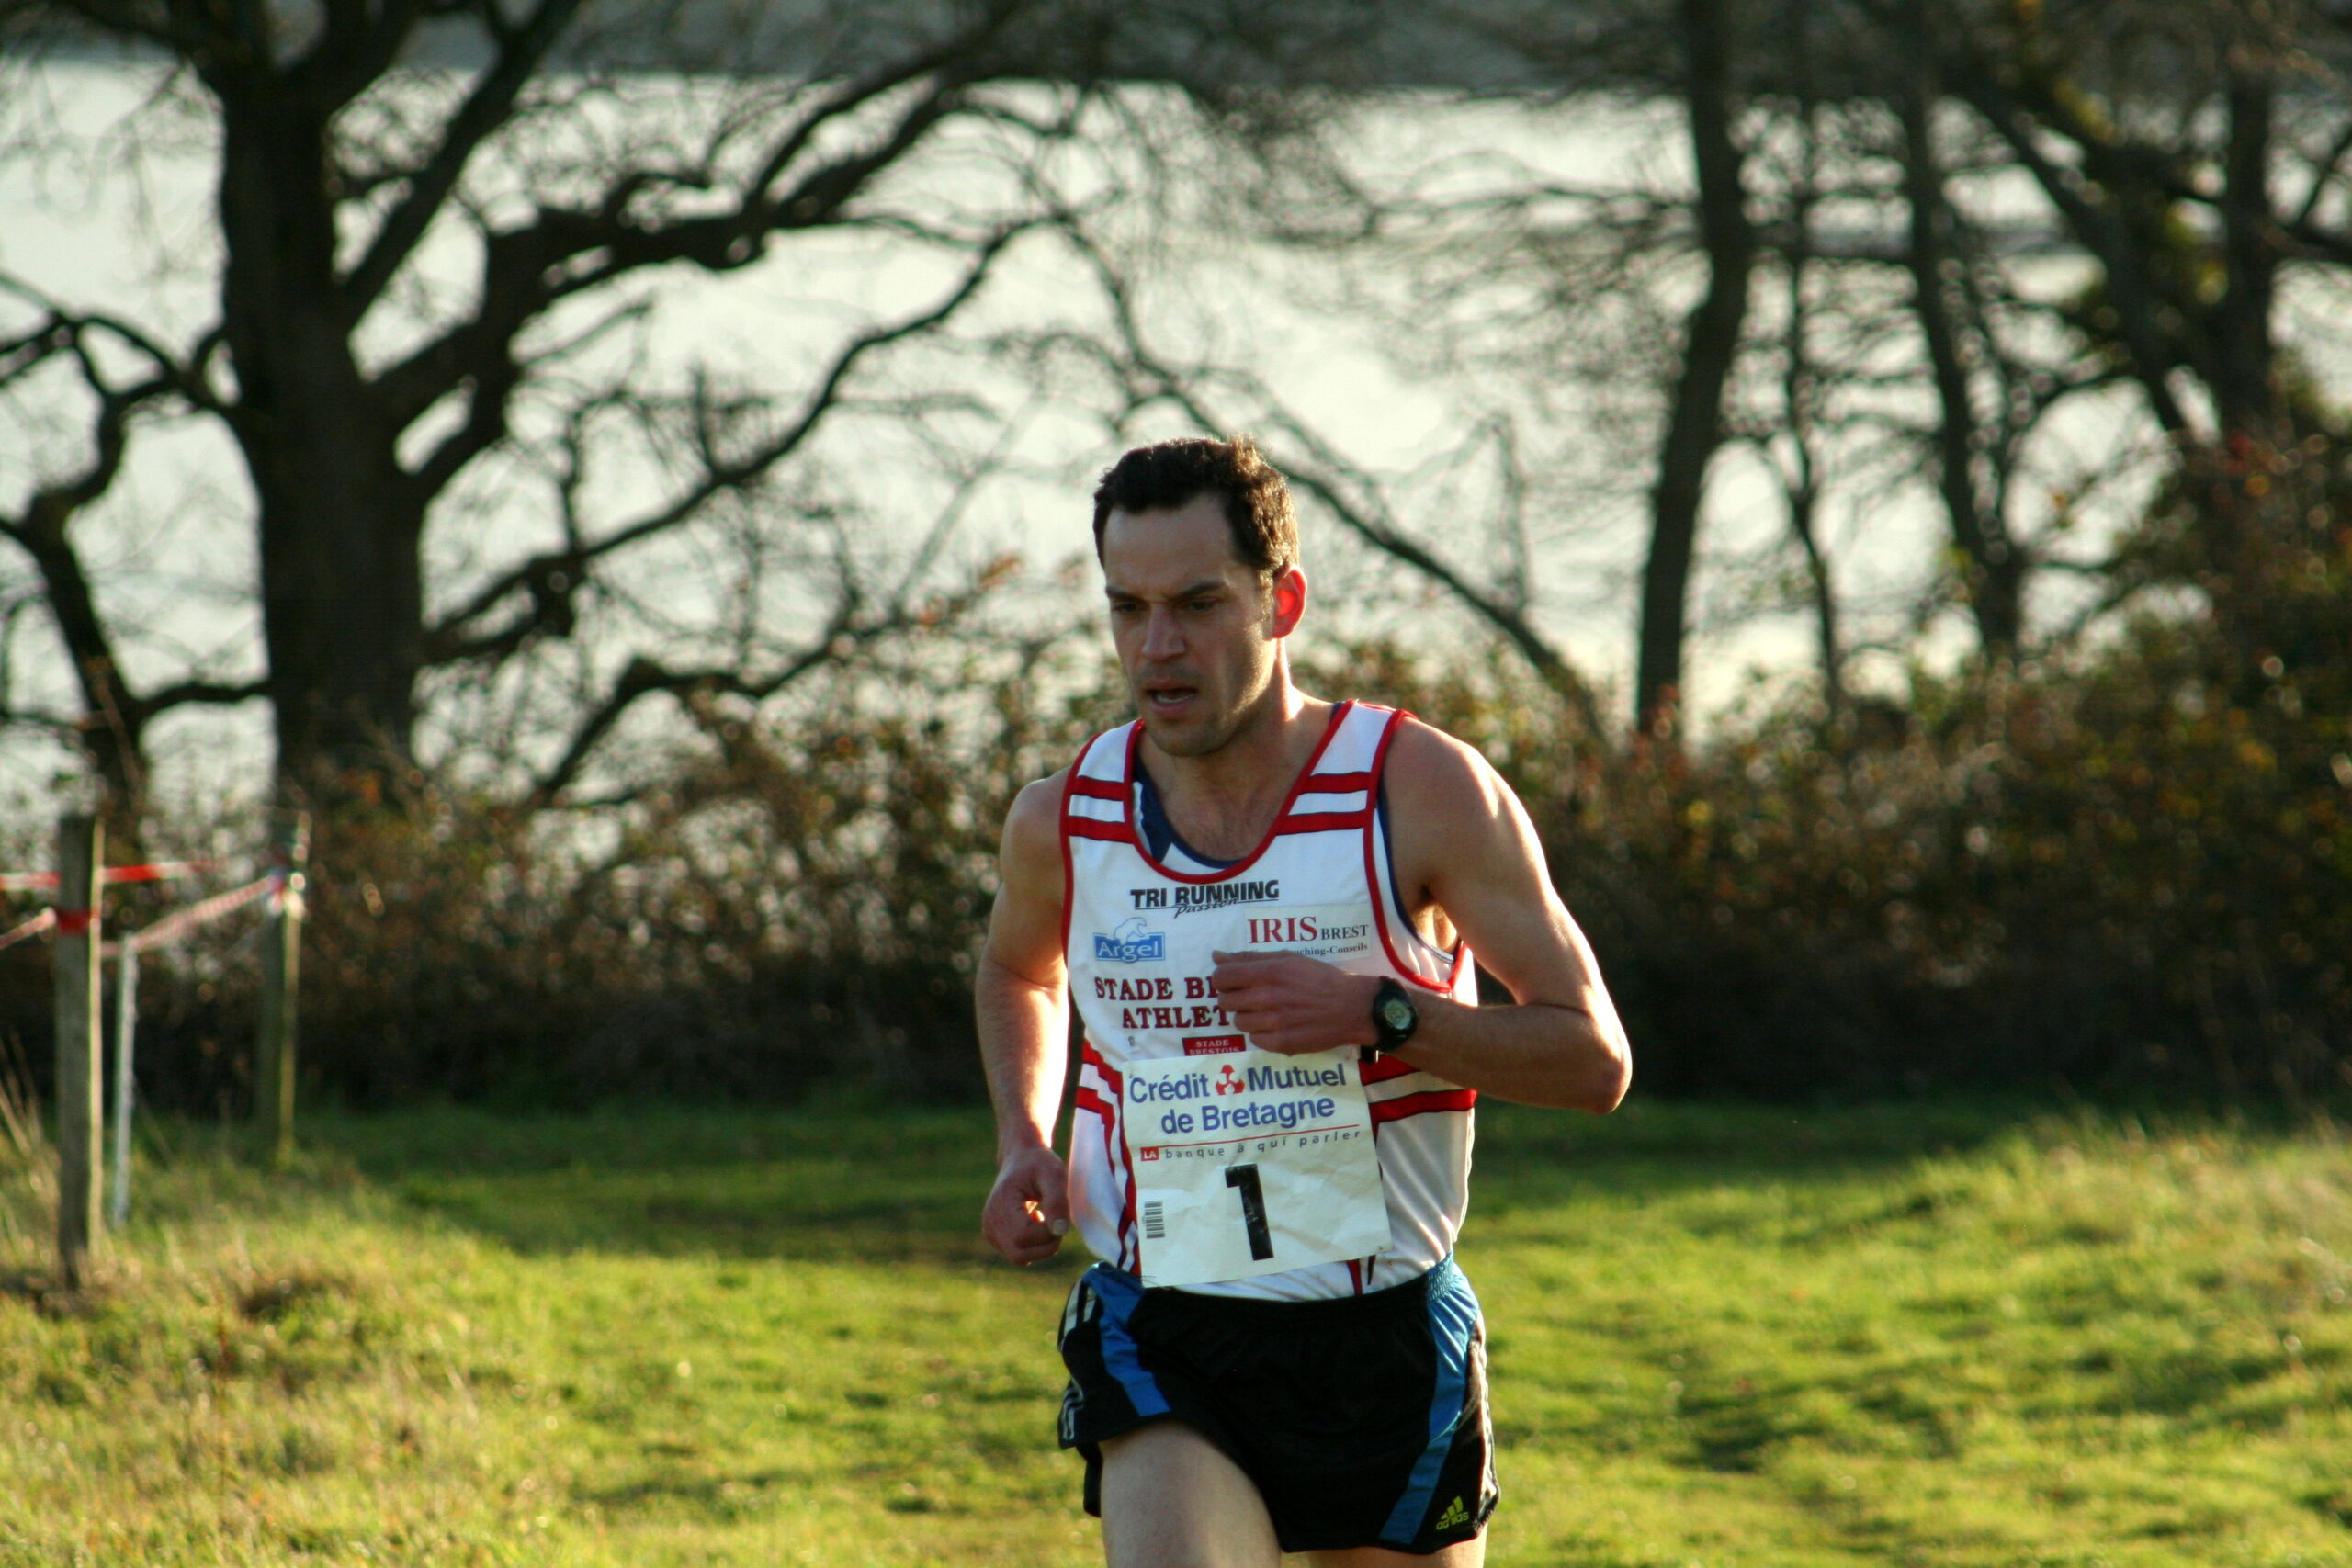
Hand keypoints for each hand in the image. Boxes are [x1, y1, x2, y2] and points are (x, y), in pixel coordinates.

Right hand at [982, 1144, 1070, 1264]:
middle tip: (1055, 1219)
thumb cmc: (1039, 1164)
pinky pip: (1019, 1254)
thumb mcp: (1054, 1175)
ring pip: (1021, 1258)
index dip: (1047, 1233)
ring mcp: (990, 1232)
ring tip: (1044, 1217)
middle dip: (1046, 1244)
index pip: (1023, 1237)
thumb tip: (1059, 1231)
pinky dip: (1034, 1245)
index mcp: (1000, 1204)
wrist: (1021, 1159)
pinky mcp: (996, 1237)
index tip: (1058, 1214)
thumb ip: (1057, 1201)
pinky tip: (1034, 1221)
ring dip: (1041, 1244)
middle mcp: (990, 1223)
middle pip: (1020, 1255)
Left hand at [1209, 949, 1381, 1054]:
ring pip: (1239, 1022)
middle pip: (1225, 1002)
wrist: (1353, 1007)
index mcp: (1269, 971)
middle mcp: (1269, 996)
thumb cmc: (1320, 978)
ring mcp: (1275, 1022)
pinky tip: (1277, 1026)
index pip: (1222, 977)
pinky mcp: (1282, 1044)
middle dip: (1233, 999)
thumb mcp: (1288, 959)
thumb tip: (1216, 956)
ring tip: (1267, 1012)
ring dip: (1248, 1017)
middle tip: (1250, 997)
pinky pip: (1255, 1040)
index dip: (1221, 980)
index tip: (1231, 982)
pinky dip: (1262, 1034)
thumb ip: (1250, 958)